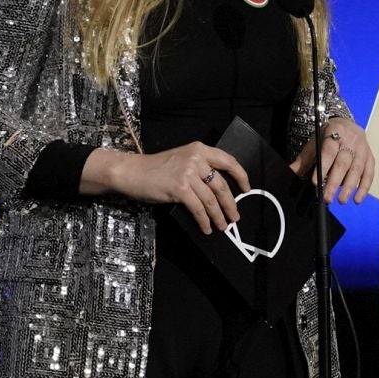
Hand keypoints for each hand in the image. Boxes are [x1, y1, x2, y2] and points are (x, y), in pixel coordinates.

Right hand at [95, 143, 250, 233]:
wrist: (132, 172)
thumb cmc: (155, 168)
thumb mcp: (181, 159)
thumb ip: (200, 168)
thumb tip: (218, 190)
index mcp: (199, 149)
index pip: (228, 161)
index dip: (241, 176)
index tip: (247, 189)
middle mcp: (196, 159)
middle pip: (221, 185)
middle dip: (230, 204)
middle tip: (235, 217)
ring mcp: (188, 173)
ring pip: (211, 200)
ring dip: (218, 216)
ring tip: (222, 226)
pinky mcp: (180, 189)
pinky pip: (198, 208)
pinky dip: (204, 220)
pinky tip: (206, 228)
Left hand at [292, 118, 374, 204]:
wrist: (347, 124)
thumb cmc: (327, 137)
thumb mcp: (314, 143)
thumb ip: (303, 160)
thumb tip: (289, 173)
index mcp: (334, 133)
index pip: (328, 152)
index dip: (323, 167)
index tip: (315, 183)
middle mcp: (351, 140)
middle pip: (343, 163)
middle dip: (334, 182)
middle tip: (327, 198)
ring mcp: (363, 149)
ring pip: (357, 170)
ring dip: (349, 187)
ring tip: (341, 201)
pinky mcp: (370, 157)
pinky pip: (369, 174)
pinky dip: (364, 188)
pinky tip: (356, 199)